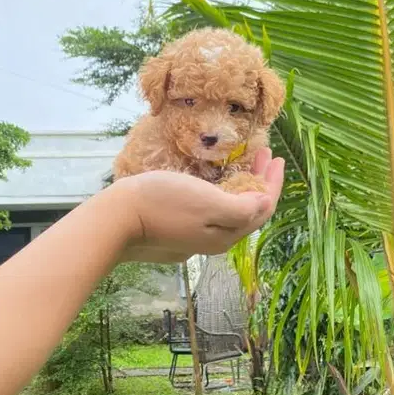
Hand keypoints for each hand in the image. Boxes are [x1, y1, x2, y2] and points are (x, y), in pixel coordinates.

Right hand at [118, 149, 283, 261]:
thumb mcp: (209, 203)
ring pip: (230, 211)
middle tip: (264, 155)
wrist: (118, 219)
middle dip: (260, 182)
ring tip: (246, 164)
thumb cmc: (164, 204)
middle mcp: (214, 239)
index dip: (273, 183)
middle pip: (248, 210)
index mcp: (226, 234)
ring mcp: (195, 235)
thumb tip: (265, 204)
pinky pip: (212, 210)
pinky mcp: (178, 229)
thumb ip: (241, 207)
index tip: (276, 158)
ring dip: (242, 186)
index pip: (262, 209)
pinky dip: (224, 192)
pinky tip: (216, 181)